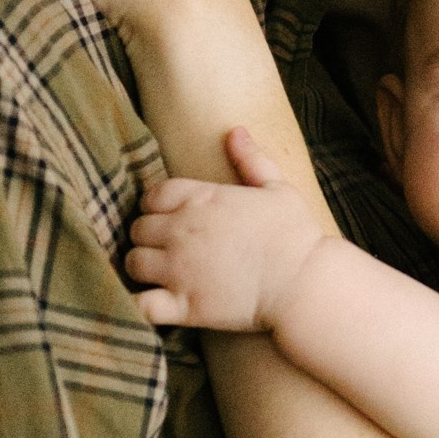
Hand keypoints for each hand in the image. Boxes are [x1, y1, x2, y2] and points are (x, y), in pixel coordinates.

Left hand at [126, 134, 327, 329]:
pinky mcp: (185, 305)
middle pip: (138, 229)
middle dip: (149, 238)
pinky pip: (141, 305)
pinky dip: (140, 305)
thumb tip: (236, 131)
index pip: (152, 195)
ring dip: (143, 268)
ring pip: (133, 262)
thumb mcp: (278, 188)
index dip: (157, 208)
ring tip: (161, 276)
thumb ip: (251, 159)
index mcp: (201, 198)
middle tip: (167, 250)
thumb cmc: (297, 235)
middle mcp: (182, 230)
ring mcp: (179, 269)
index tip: (172, 220)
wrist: (306, 284)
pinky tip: (153, 304)